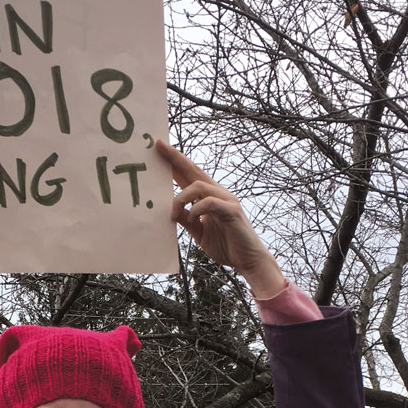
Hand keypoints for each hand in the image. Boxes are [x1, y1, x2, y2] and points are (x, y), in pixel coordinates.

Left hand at [157, 140, 286, 298]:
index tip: (160, 148)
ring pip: (199, 186)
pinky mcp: (232, 211)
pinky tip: (191, 218)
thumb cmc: (226, 245)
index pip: (190, 175)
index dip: (175, 162)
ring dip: (181, 197)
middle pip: (194, 170)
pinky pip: (210, 203)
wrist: (248, 260)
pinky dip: (196, 209)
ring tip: (172, 212)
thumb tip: (170, 210)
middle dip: (176, 158)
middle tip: (159, 147)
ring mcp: (227, 200)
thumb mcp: (198, 232)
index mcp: (209, 197)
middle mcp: (218, 193)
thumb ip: (186, 219)